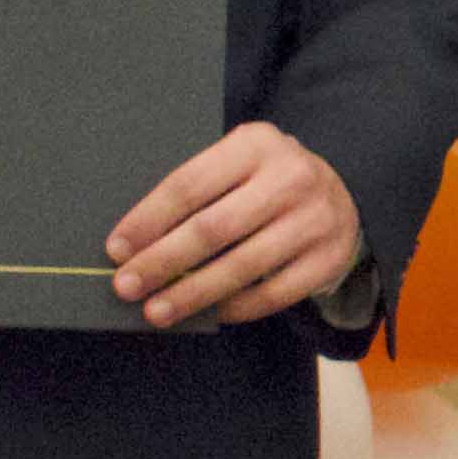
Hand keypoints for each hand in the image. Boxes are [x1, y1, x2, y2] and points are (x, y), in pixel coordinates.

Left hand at [108, 123, 361, 327]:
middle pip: (213, 228)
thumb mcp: (237, 163)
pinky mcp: (329, 258)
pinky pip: (274, 294)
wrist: (341, 194)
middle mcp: (291, 178)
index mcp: (256, 145)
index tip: (116, 249)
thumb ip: (198, 190)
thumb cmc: (264, 181)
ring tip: (157, 311)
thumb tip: (135, 244)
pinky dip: (236, 308)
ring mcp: (315, 220)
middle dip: (162, 262)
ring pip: (242, 266)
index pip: (190, 184)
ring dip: (192, 293)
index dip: (148, 220)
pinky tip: (209, 313)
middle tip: (126, 286)